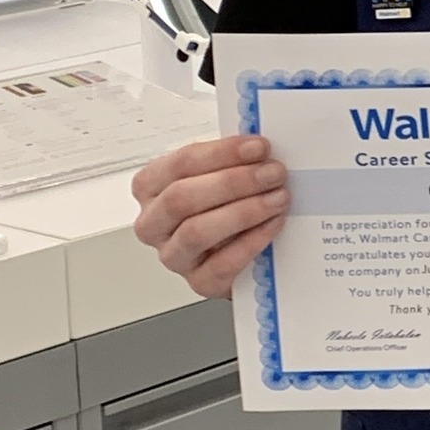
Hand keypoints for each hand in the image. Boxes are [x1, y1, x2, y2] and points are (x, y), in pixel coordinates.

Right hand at [131, 136, 289, 298]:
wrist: (237, 252)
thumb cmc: (223, 205)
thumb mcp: (222, 175)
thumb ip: (233, 160)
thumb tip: (261, 147)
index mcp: (151, 187)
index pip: (180, 164)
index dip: (222, 153)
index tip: (259, 147)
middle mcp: (154, 223)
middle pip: (182, 198)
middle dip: (233, 182)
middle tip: (273, 173)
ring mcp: (173, 255)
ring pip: (196, 232)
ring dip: (243, 211)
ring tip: (278, 198)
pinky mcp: (198, 282)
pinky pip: (221, 264)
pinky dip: (251, 241)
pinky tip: (273, 224)